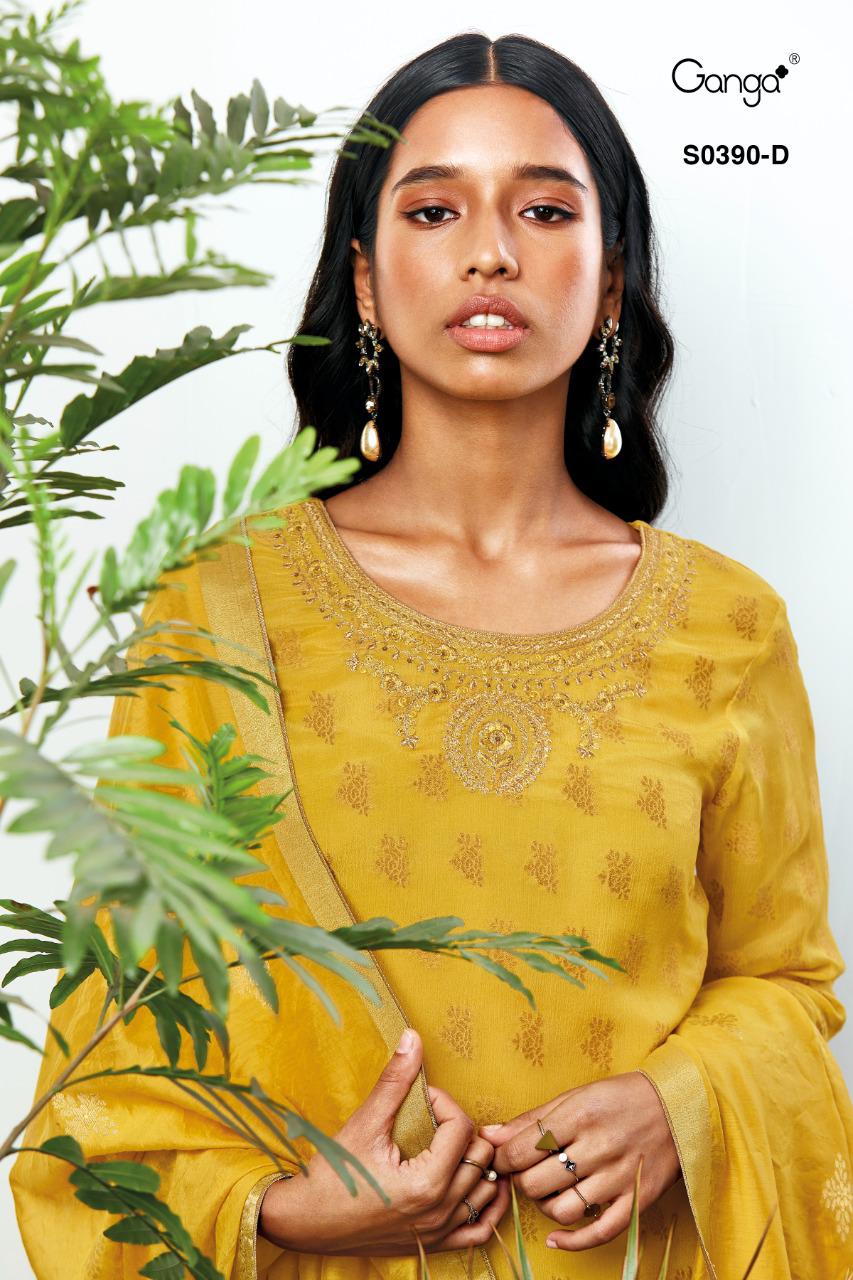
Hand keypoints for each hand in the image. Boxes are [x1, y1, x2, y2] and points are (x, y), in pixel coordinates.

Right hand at [259, 1028, 509, 1254]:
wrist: (305, 1221)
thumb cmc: (331, 1174)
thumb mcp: (364, 1123)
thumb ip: (395, 1080)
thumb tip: (413, 1038)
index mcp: (426, 1183)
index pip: (463, 1128)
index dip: (445, 1104)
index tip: (422, 1101)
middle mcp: (439, 1211)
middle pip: (481, 1157)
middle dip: (462, 1129)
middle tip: (434, 1120)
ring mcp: (439, 1232)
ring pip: (488, 1191)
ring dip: (478, 1163)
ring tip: (451, 1145)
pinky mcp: (433, 1244)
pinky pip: (480, 1230)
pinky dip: (487, 1205)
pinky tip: (476, 1182)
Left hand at [479, 1071, 680, 1250]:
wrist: (676, 1105)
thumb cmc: (618, 1098)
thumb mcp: (573, 1097)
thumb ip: (531, 1120)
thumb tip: (489, 1137)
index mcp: (579, 1115)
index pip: (522, 1150)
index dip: (502, 1160)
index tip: (501, 1160)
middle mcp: (599, 1147)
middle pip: (537, 1183)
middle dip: (523, 1181)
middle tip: (527, 1173)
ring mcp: (620, 1177)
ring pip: (563, 1211)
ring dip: (546, 1206)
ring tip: (549, 1192)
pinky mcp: (637, 1200)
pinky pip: (599, 1233)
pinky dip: (572, 1242)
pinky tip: (556, 1238)